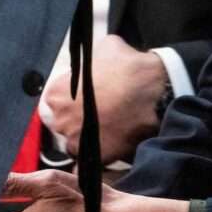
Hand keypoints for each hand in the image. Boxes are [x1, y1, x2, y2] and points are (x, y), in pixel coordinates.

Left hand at [42, 33, 168, 161]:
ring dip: (88, 140)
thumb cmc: (130, 68)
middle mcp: (60, 119)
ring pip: (77, 144)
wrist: (157, 92)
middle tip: (100, 113)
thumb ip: (92, 59)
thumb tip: (95, 60)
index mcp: (56, 93)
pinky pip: (90, 164)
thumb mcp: (107, 47)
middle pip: (63, 124)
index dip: (71, 101)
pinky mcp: (96, 158)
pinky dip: (97, 161)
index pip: (54, 102)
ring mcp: (77, 141)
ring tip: (109, 130)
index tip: (86, 100)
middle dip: (78, 120)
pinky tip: (110, 149)